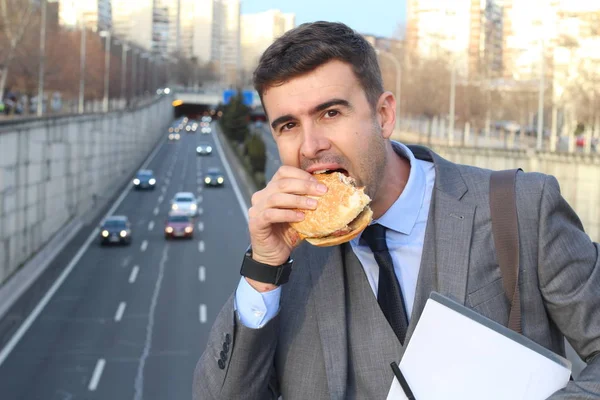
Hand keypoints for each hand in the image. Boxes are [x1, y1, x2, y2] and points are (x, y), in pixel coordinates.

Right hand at [247, 166, 327, 289]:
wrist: (274, 255)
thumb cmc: (288, 232)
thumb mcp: (300, 213)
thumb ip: (307, 202)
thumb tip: (328, 192)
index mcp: (271, 189)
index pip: (283, 172)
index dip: (301, 175)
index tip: (319, 183)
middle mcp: (261, 196)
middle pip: (281, 183)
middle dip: (304, 186)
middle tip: (322, 191)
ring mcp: (256, 209)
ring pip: (276, 198)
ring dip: (297, 200)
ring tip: (313, 205)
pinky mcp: (255, 223)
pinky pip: (270, 214)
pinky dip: (287, 214)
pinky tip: (301, 217)